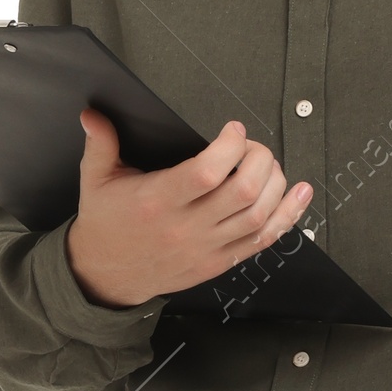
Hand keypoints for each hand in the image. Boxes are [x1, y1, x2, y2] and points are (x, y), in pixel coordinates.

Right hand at [64, 108, 313, 305]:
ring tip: (268, 164)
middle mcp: (186, 227)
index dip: (229, 147)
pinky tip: (300, 194)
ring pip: (259, 215)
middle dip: (259, 159)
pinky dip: (288, 216)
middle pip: (243, 192)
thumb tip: (92, 113)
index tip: (232, 131)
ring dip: (275, 183)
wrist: (107, 277)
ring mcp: (207, 247)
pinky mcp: (219, 262)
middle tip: (251, 147)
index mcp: (158, 201)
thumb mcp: (95, 180)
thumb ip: (99, 143)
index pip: (207, 173)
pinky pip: (263, 241)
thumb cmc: (106, 225)